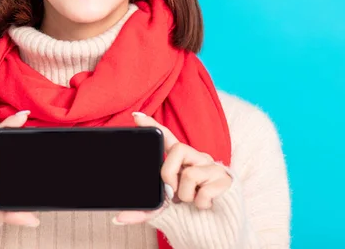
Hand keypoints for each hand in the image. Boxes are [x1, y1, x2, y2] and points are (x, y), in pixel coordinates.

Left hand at [112, 112, 232, 225]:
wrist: (217, 228)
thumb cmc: (190, 212)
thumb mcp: (165, 209)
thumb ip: (144, 211)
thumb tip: (119, 218)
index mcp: (182, 160)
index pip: (166, 137)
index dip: (152, 125)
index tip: (136, 117)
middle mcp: (197, 158)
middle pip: (178, 149)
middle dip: (169, 173)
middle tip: (172, 192)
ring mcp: (212, 167)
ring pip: (190, 174)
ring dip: (186, 195)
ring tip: (192, 200)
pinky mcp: (225, 180)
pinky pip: (204, 191)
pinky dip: (200, 204)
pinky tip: (205, 205)